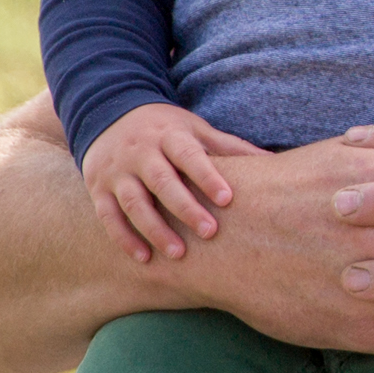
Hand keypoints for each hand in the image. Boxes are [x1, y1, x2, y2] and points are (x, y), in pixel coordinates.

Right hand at [79, 102, 266, 262]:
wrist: (108, 113)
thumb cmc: (165, 129)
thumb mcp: (194, 129)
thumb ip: (228, 147)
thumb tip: (274, 161)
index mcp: (169, 136)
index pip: (188, 155)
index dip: (207, 176)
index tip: (227, 198)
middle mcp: (140, 153)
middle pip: (162, 181)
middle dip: (185, 208)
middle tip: (210, 232)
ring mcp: (117, 171)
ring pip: (134, 202)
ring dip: (155, 230)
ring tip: (179, 254)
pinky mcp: (99, 188)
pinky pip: (108, 216)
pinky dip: (125, 238)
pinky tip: (145, 259)